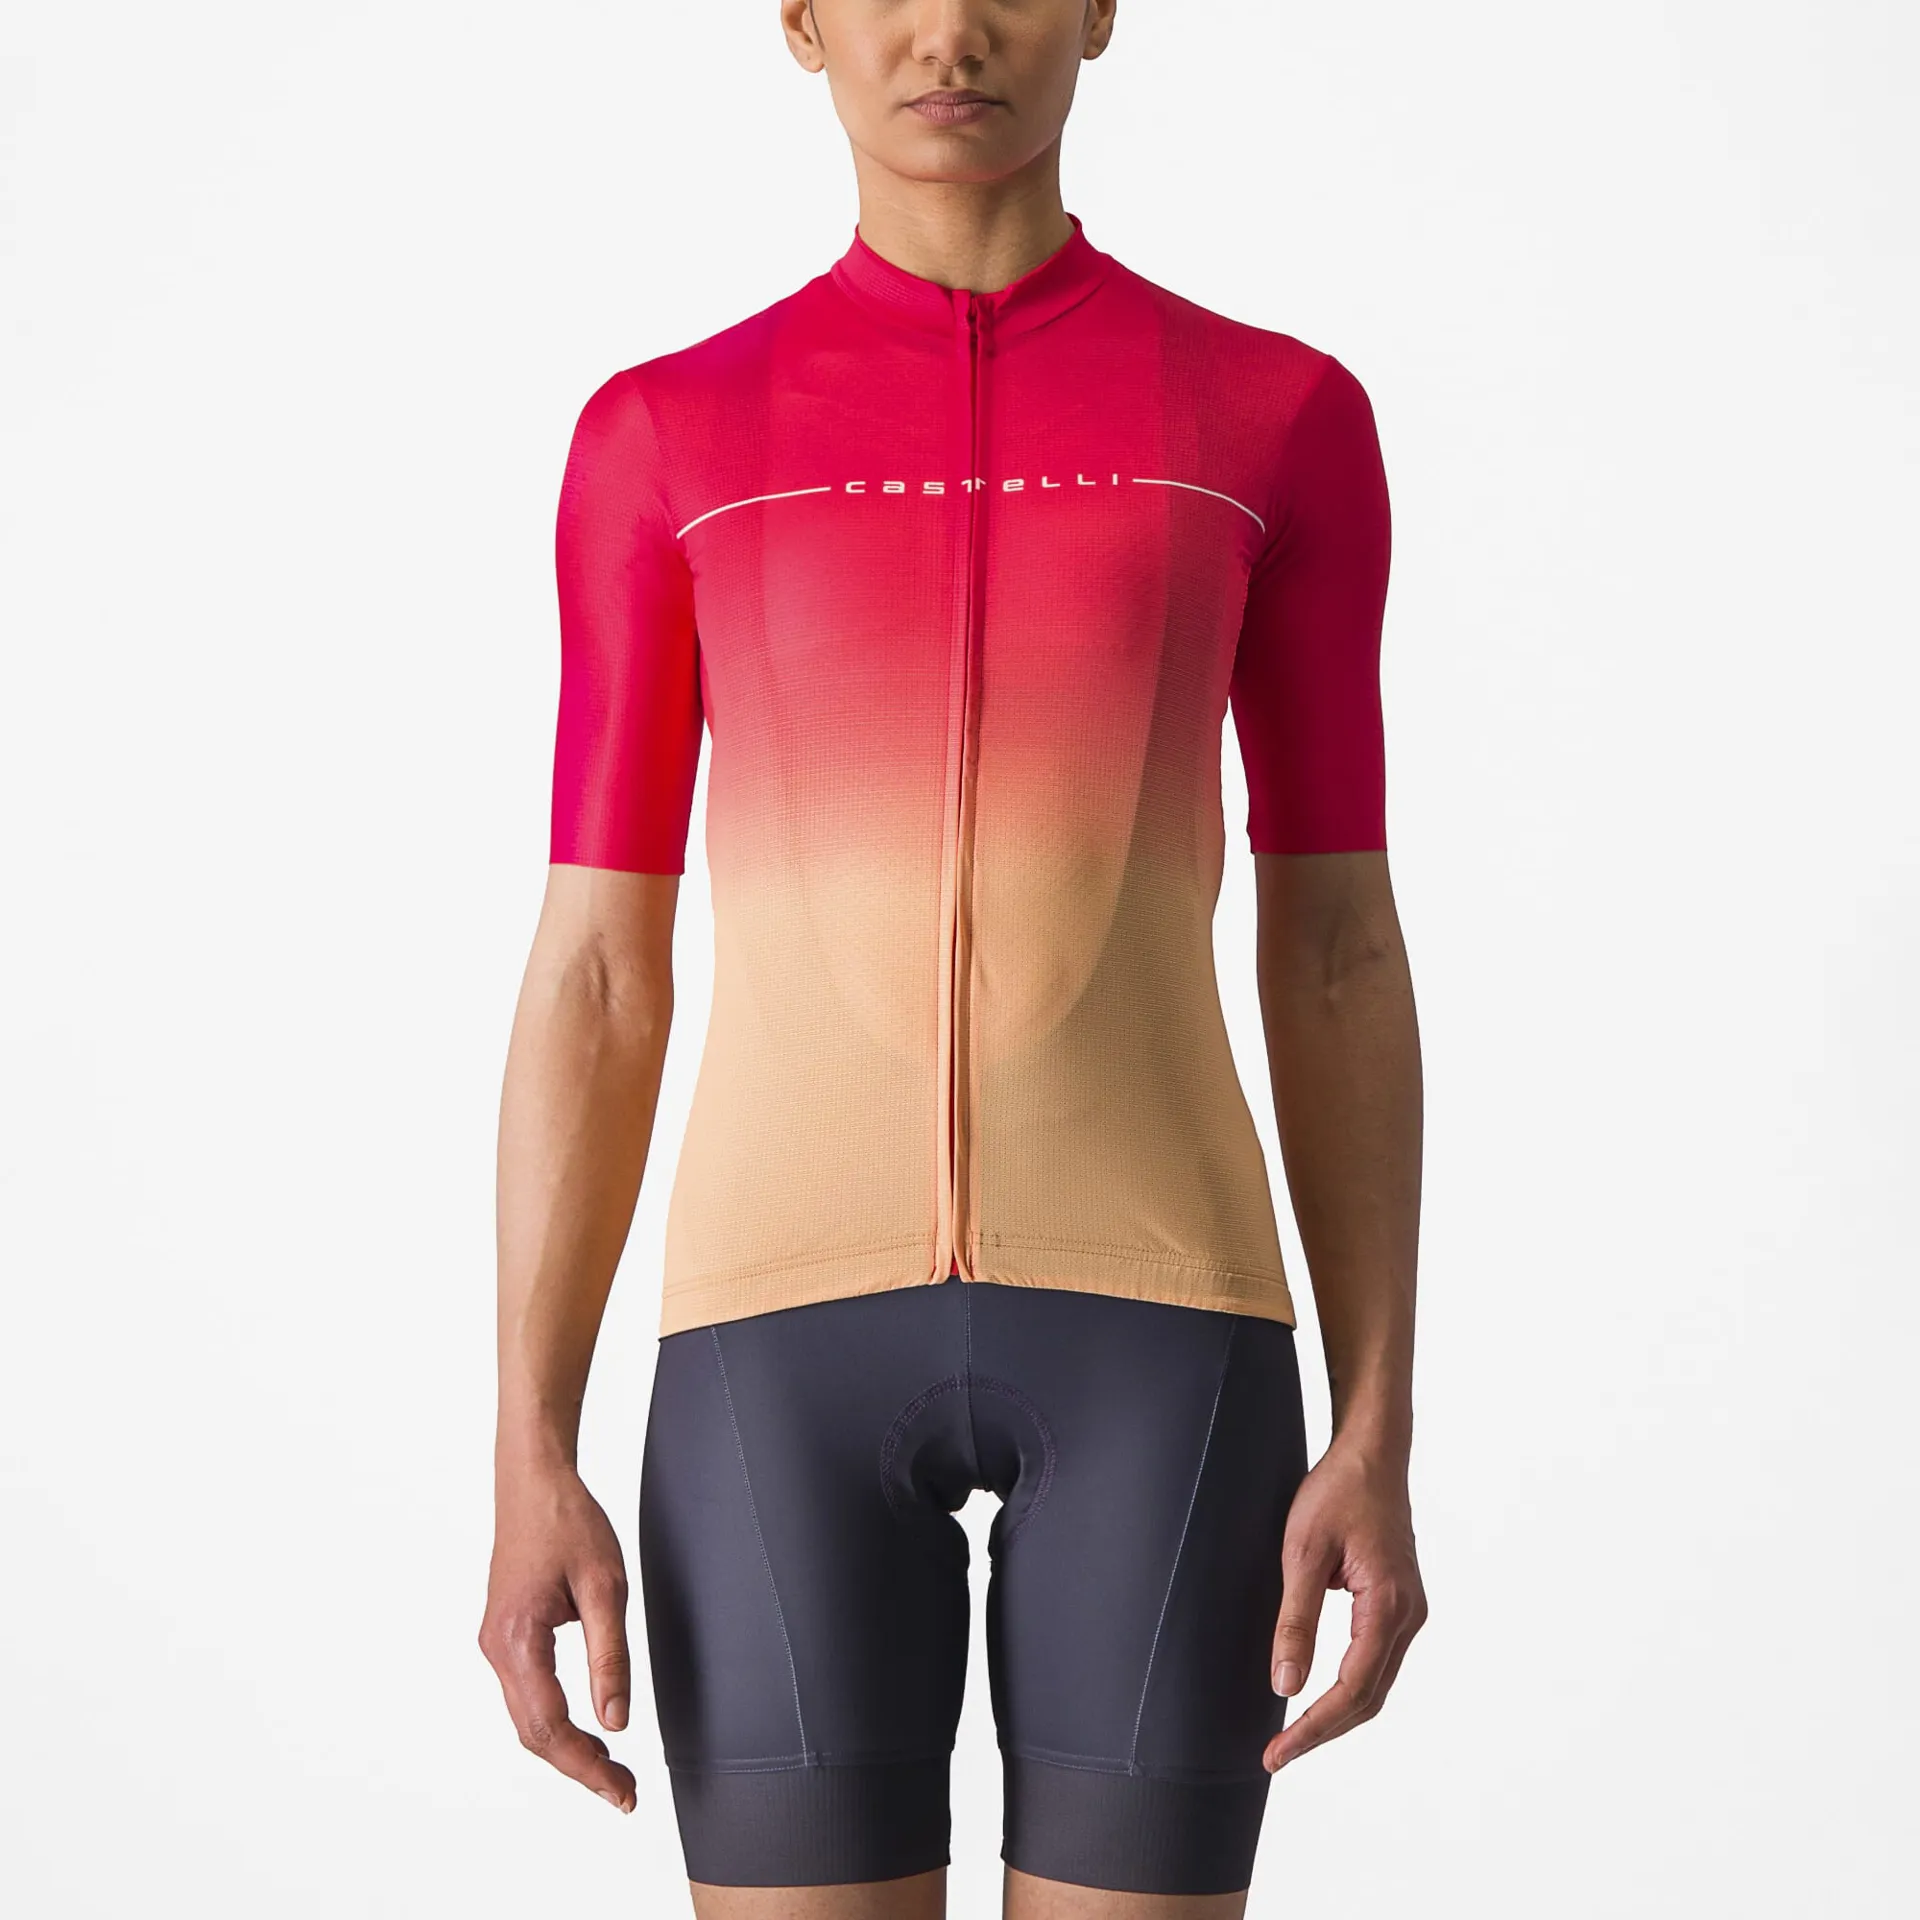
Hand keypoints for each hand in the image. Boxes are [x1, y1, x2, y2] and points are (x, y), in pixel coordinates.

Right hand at [479, 1464, 637, 1811]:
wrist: (533, 1482)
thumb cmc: (569, 1523)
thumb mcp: (606, 1586)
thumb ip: (610, 1656)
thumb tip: (618, 1721)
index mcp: (518, 1640)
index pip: (550, 1728)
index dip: (587, 1768)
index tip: (623, 1792)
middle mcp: (496, 1649)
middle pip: (533, 1734)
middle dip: (579, 1768)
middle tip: (625, 1791)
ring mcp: (495, 1644)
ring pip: (527, 1719)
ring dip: (566, 1749)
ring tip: (612, 1768)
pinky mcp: (504, 1636)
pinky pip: (526, 1695)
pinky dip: (554, 1722)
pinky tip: (586, 1728)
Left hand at [1264, 1436, 1425, 1770]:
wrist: (1372, 1453)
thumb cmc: (1337, 1491)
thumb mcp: (1301, 1551)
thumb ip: (1295, 1619)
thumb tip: (1285, 1684)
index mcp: (1387, 1604)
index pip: (1352, 1688)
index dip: (1314, 1727)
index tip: (1279, 1751)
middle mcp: (1408, 1615)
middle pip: (1368, 1697)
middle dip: (1323, 1731)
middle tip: (1277, 1753)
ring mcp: (1409, 1610)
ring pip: (1375, 1683)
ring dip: (1337, 1713)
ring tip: (1292, 1735)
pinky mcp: (1400, 1603)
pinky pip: (1377, 1660)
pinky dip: (1350, 1687)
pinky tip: (1319, 1695)